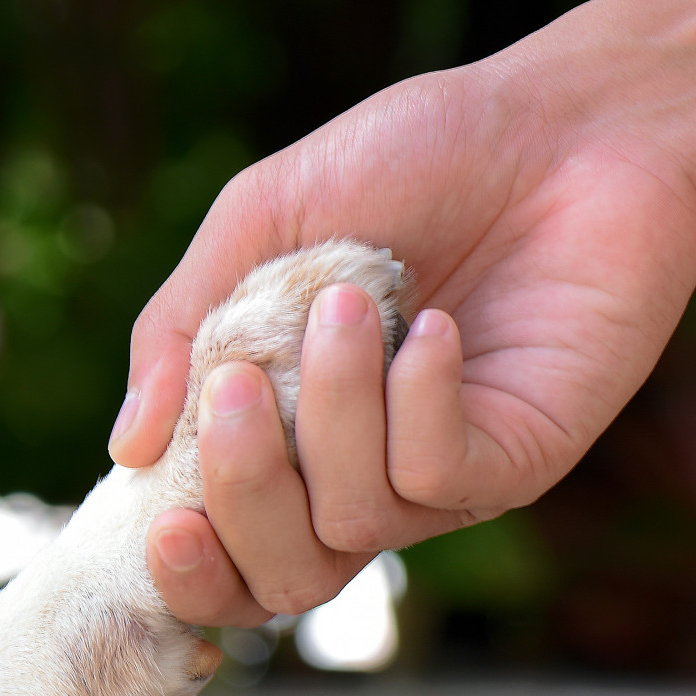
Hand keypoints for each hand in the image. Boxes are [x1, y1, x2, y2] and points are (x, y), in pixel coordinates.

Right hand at [112, 60, 695, 626]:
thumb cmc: (416, 157)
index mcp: (286, 430)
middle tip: (240, 384)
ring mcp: (444, 475)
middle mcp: (362, 474)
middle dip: (242, 494)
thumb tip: (128, 450)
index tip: (159, 516)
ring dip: (331, 412)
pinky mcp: (521, 456)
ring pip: (352, 523)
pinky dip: (415, 403)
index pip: (226, 554)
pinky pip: (435, 479)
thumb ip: (181, 327)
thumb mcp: (262, 219)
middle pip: (282, 577)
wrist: (568, 117)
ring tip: (348, 301)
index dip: (185, 570)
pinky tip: (434, 326)